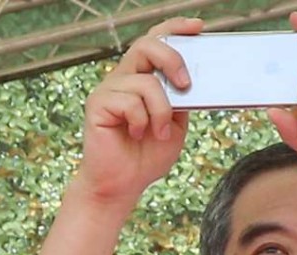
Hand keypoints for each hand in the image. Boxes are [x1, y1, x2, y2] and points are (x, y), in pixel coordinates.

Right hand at [74, 17, 203, 203]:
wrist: (122, 185)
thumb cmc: (146, 156)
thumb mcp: (175, 125)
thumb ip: (182, 101)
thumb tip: (194, 81)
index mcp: (143, 78)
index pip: (156, 41)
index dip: (175, 29)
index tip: (198, 27)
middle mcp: (124, 78)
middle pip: (147, 45)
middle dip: (172, 60)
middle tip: (186, 85)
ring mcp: (109, 90)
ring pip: (144, 81)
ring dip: (161, 111)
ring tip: (159, 134)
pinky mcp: (98, 104)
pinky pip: (130, 101)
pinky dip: (142, 121)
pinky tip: (138, 135)